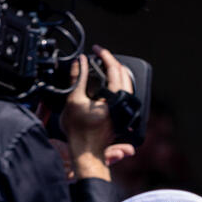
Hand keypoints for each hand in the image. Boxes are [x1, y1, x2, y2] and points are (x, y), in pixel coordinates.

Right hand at [59, 45, 133, 180]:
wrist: (87, 152)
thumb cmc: (80, 132)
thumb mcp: (74, 99)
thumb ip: (78, 78)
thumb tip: (81, 61)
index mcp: (115, 99)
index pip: (115, 70)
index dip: (105, 56)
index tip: (97, 49)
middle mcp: (124, 104)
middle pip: (124, 75)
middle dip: (112, 61)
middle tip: (100, 54)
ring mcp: (124, 111)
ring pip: (126, 85)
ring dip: (116, 72)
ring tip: (104, 65)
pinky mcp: (121, 116)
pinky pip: (123, 94)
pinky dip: (116, 84)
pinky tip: (108, 83)